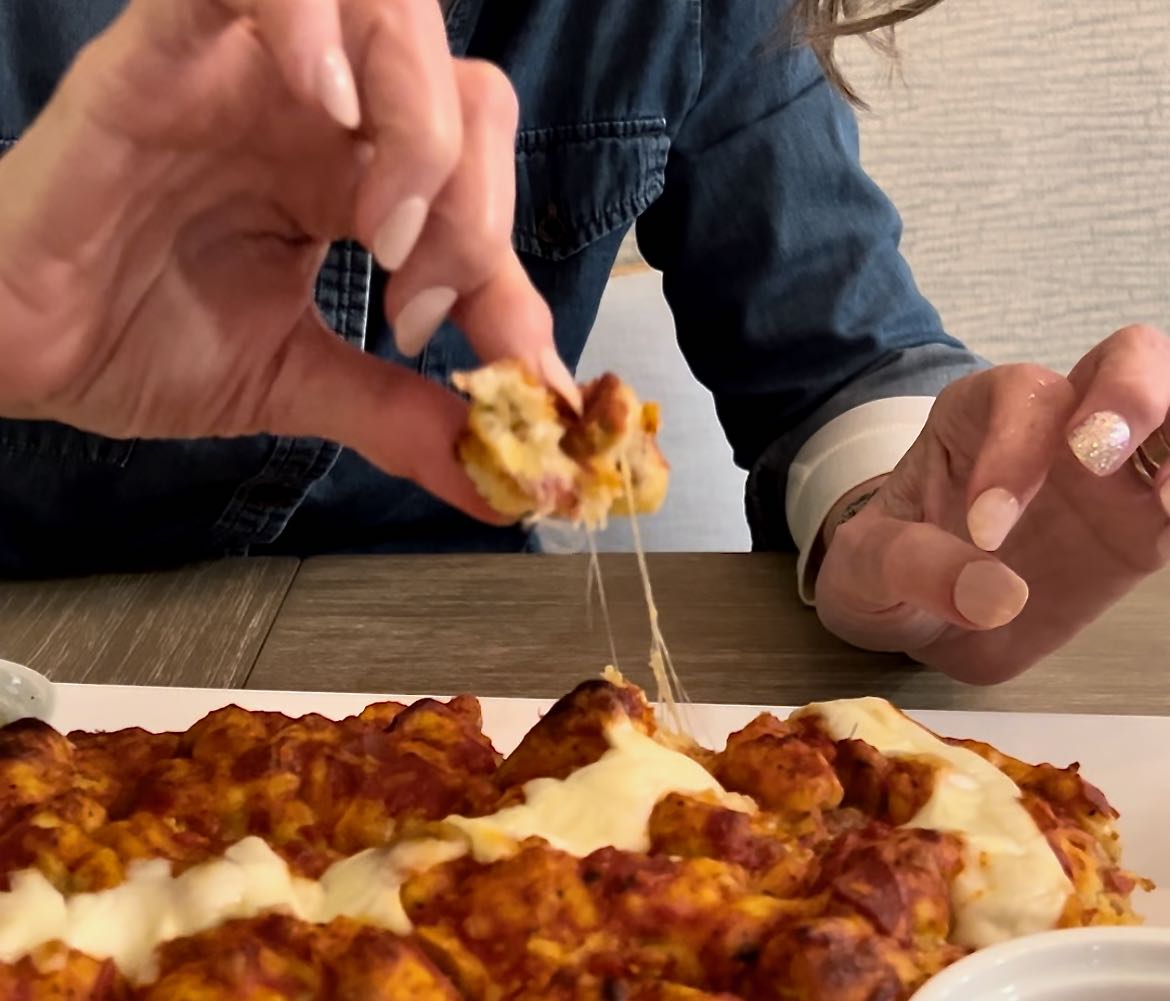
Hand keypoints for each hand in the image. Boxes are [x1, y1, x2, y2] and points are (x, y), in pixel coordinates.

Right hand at [0, 0, 575, 518]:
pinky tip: (328, 109)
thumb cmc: (135, 340)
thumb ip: (401, 418)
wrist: (8, 345)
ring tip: (378, 230)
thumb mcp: (296, 384)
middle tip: (416, 299)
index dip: (508, 271)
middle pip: (463, 91)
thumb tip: (502, 482)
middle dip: (474, 207)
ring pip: (387, 12)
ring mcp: (245, 73)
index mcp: (351, 178)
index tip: (504, 366)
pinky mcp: (162, 53)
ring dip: (420, 125)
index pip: (480, 183)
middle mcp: (314, 113)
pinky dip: (310, 23)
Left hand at [815, 325, 1169, 682]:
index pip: (1021, 395)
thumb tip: (995, 597)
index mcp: (979, 414)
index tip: (988, 531)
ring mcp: (1110, 476)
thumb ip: (910, 566)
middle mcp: (1057, 426)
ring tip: (1162, 499)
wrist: (911, 616)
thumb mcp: (862, 566)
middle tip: (1094, 456)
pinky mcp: (1142, 530)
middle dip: (1133, 392)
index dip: (1015, 450)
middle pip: (1131, 359)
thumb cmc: (883, 569)